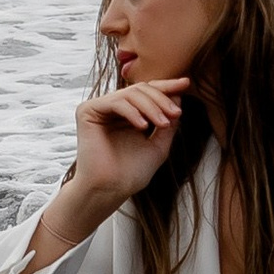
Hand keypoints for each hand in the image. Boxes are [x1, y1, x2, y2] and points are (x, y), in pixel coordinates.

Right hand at [69, 74, 188, 210]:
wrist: (110, 190)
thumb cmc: (131, 173)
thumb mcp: (158, 145)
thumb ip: (168, 123)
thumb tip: (178, 97)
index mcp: (127, 114)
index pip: (148, 93)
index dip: (167, 87)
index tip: (186, 84)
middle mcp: (112, 108)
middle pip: (141, 89)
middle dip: (162, 99)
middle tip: (176, 113)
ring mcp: (99, 108)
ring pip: (131, 93)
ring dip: (151, 106)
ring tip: (163, 124)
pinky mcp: (87, 111)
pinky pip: (116, 102)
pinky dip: (133, 112)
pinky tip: (143, 127)